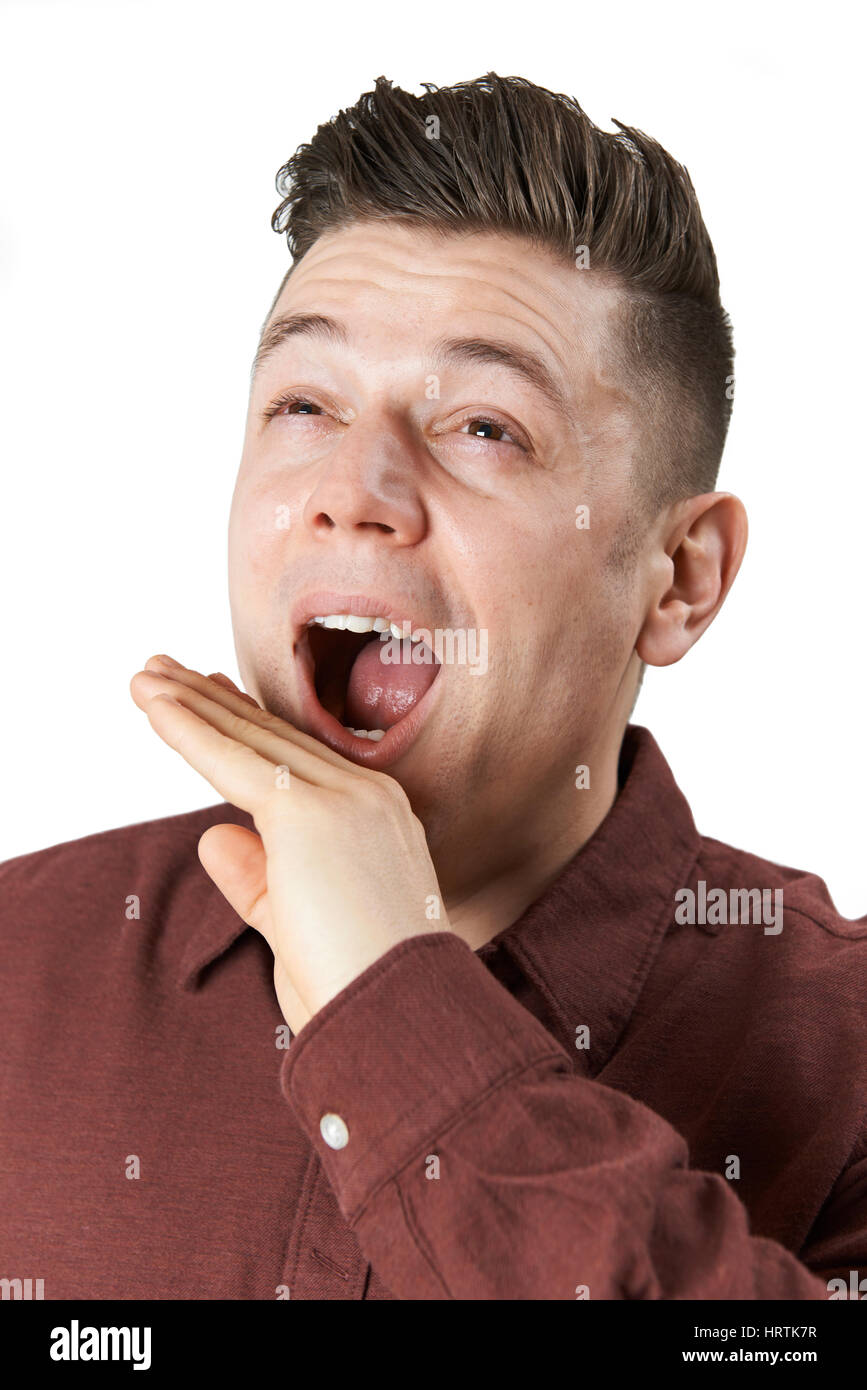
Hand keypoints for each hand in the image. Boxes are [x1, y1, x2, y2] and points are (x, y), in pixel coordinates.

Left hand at [129, 656, 449, 1033]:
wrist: (402, 1020)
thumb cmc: (358, 990)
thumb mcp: (297, 924)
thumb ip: (258, 877)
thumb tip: (214, 834)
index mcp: (377, 818)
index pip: (300, 760)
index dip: (248, 726)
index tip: (211, 696)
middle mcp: (367, 796)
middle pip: (272, 737)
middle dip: (213, 702)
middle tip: (165, 672)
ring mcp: (344, 800)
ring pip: (251, 739)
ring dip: (192, 703)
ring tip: (147, 676)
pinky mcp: (309, 815)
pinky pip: (233, 761)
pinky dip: (188, 729)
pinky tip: (154, 705)